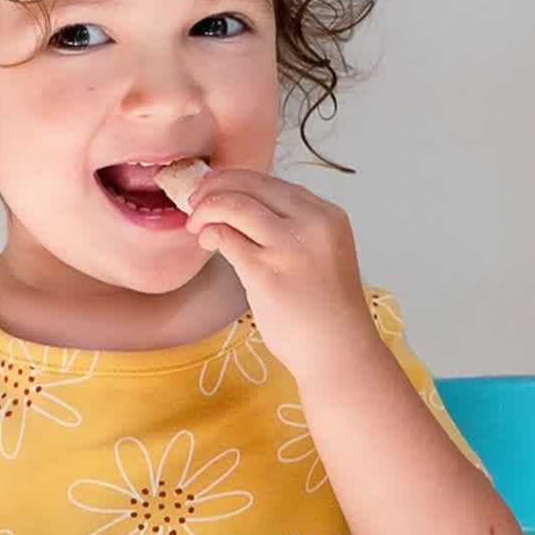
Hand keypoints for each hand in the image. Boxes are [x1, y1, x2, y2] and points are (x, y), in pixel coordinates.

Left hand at [184, 167, 374, 383]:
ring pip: (235, 205)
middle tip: (194, 200)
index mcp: (328, 216)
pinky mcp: (265, 272)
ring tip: (195, 222)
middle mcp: (311, 224)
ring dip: (207, 208)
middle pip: (252, 185)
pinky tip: (206, 241)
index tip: (218, 189)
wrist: (340, 353)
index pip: (275, 183)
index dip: (239, 181)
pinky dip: (210, 232)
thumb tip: (245, 216)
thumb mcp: (322, 256)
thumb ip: (294, 232)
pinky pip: (227, 237)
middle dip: (216, 186)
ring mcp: (288, 247)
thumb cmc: (328, 315)